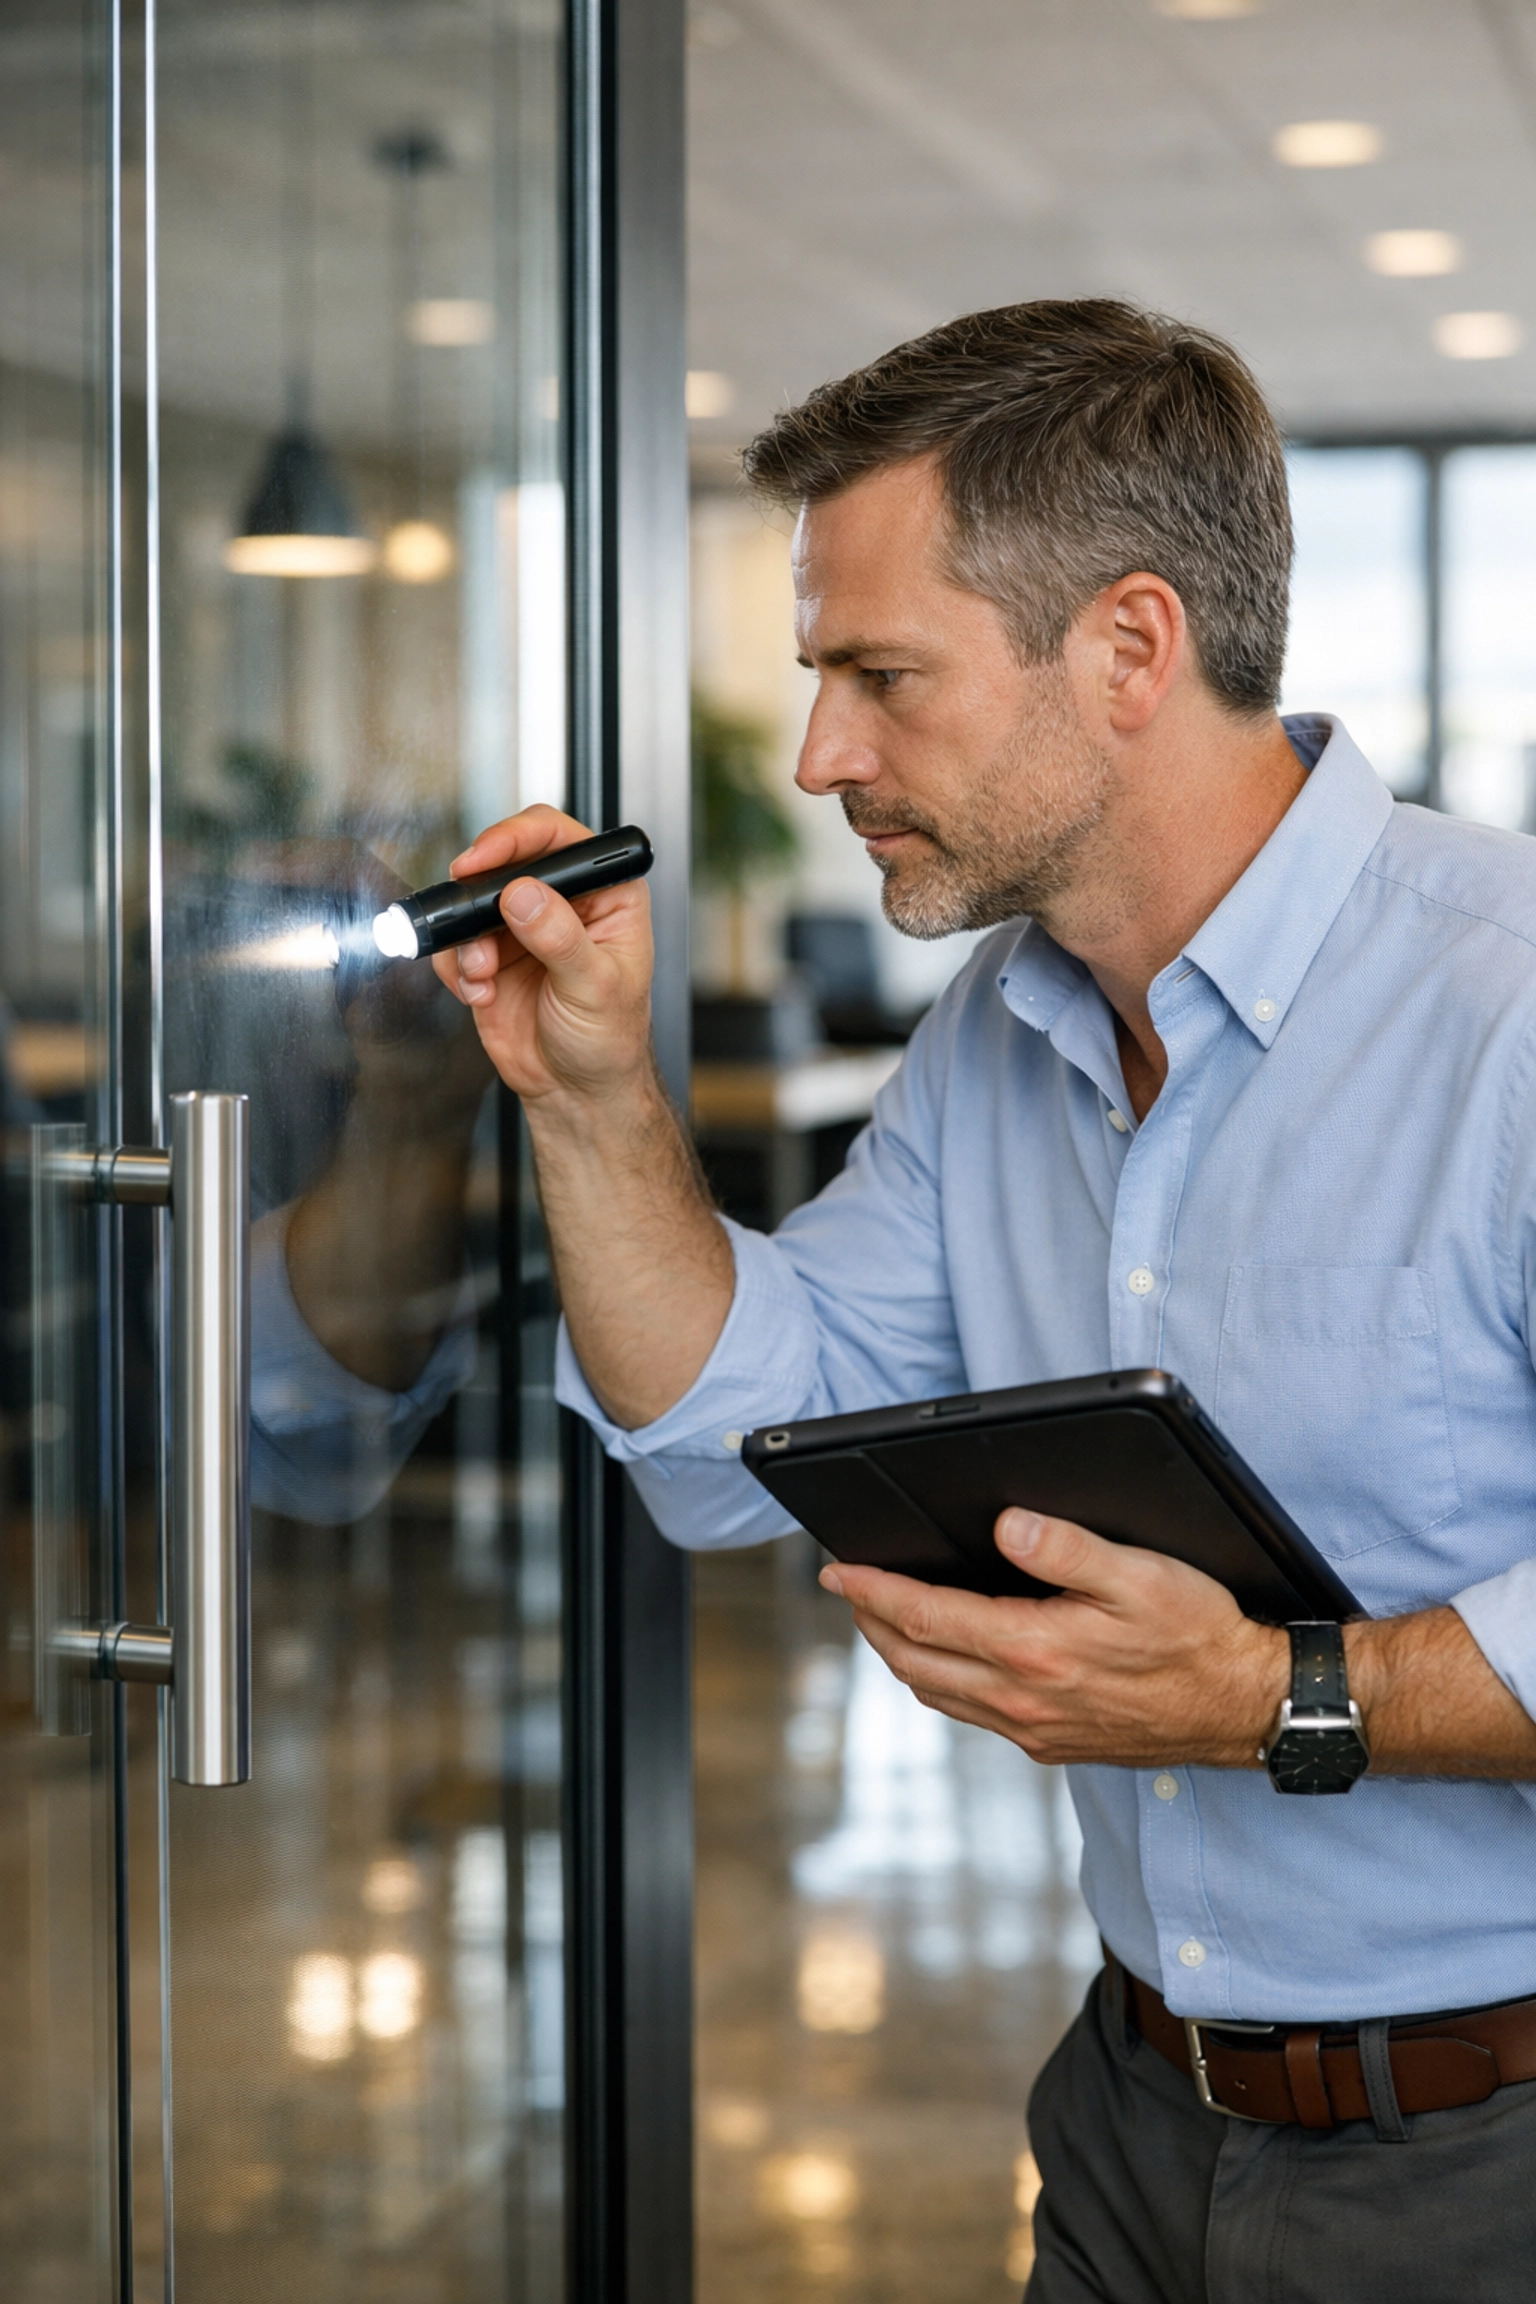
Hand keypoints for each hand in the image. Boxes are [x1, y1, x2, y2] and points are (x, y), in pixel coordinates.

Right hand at [432, 804, 655, 1107]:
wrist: (576, 1091)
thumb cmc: (609, 1040)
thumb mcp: (595, 987)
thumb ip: (560, 938)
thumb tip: (524, 895)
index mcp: (606, 894)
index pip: (559, 839)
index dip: (518, 838)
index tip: (486, 860)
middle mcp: (563, 903)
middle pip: (505, 862)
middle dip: (478, 893)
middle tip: (465, 915)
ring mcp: (522, 929)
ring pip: (472, 905)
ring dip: (468, 941)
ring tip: (483, 976)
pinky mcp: (491, 958)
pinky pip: (454, 944)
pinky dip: (457, 968)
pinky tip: (481, 995)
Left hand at [821, 1507, 1286, 1768]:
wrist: (1242, 1706)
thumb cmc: (1197, 1634)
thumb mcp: (1137, 1574)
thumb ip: (1064, 1546)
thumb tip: (1002, 1524)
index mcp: (1033, 1652)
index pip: (924, 1616)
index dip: (872, 1590)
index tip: (838, 1569)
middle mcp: (1022, 1700)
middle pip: (914, 1660)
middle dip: (872, 1622)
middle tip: (850, 1588)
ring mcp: (1034, 1730)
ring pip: (937, 1693)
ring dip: (901, 1653)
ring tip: (885, 1617)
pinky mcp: (1052, 1746)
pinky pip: (971, 1713)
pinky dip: (941, 1680)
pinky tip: (948, 1658)